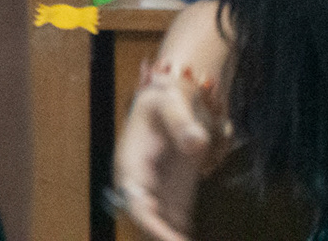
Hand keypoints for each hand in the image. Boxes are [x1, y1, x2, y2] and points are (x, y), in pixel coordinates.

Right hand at [111, 73, 228, 240]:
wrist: (170, 104)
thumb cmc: (165, 101)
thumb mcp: (170, 103)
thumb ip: (182, 122)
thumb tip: (196, 143)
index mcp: (132, 164)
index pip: (135, 202)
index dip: (150, 226)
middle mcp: (140, 184)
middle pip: (146, 222)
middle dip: (162, 238)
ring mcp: (158, 192)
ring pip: (161, 227)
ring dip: (172, 237)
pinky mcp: (175, 196)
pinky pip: (177, 223)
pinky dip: (184, 235)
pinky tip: (195, 239)